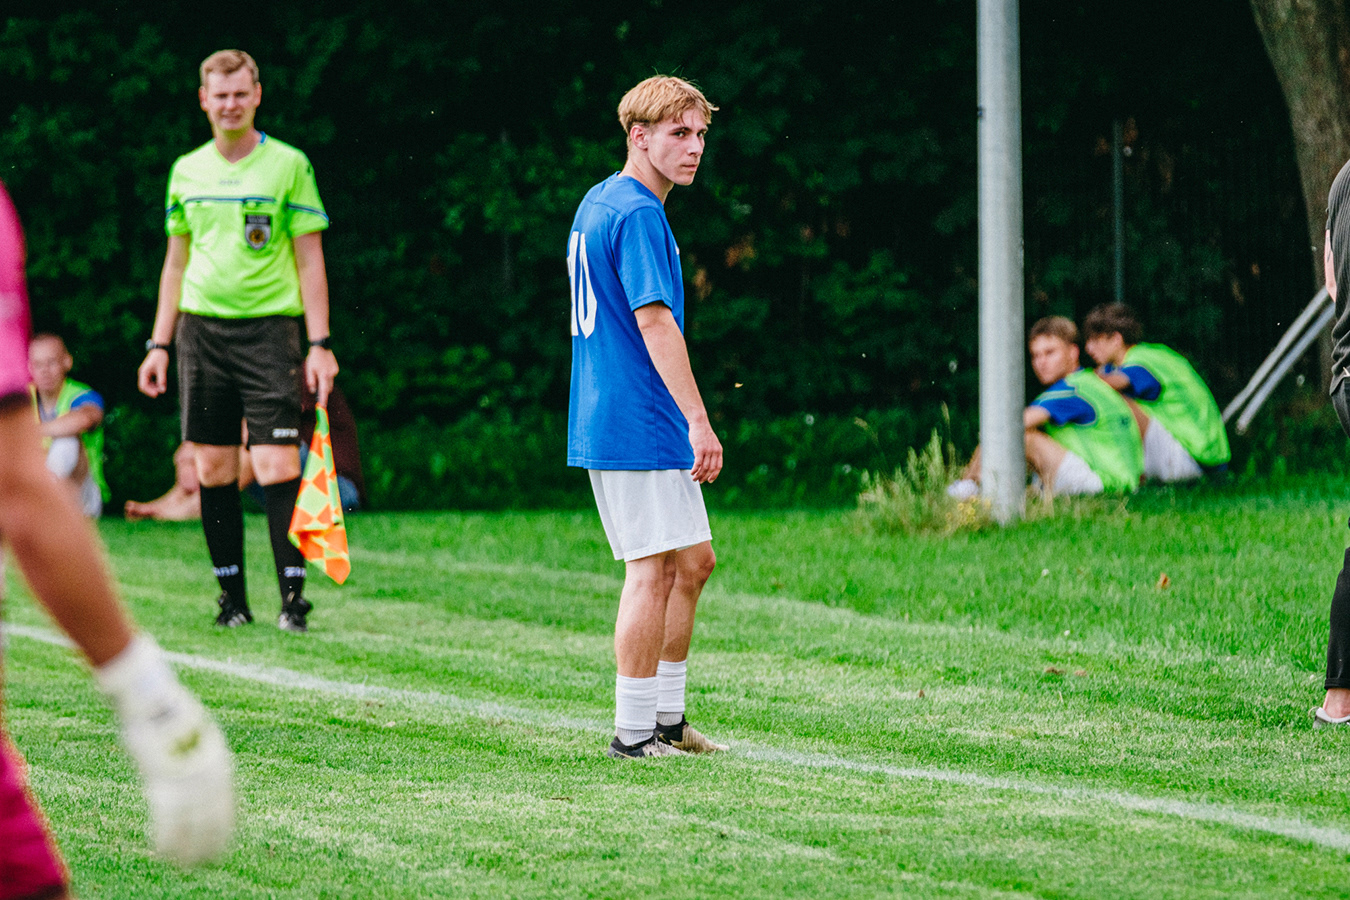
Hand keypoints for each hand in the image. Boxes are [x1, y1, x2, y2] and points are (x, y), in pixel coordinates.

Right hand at [97, 637, 234, 864]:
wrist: (154, 700)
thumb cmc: (170, 714)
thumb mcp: (192, 735)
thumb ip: (196, 756)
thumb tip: (194, 768)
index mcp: (219, 762)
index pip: (228, 804)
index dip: (224, 828)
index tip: (222, 845)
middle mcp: (208, 773)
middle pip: (213, 818)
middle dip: (211, 843)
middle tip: (207, 863)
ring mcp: (187, 779)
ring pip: (191, 825)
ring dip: (188, 848)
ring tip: (185, 865)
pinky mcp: (163, 781)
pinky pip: (167, 820)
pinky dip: (166, 839)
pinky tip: (163, 853)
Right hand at [138, 350, 168, 397]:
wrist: (160, 350)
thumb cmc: (161, 358)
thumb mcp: (162, 370)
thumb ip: (162, 380)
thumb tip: (162, 391)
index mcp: (143, 372)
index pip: (143, 386)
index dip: (149, 392)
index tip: (157, 394)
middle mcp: (143, 374)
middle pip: (144, 386)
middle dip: (152, 390)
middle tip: (161, 391)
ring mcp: (146, 374)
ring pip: (148, 385)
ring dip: (154, 388)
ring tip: (162, 387)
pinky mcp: (150, 373)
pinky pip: (151, 382)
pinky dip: (155, 384)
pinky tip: (162, 385)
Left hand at [305, 346, 338, 406]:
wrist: (321, 347)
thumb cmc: (313, 359)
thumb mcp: (309, 370)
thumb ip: (311, 381)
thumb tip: (313, 391)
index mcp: (323, 376)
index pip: (323, 391)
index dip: (322, 400)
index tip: (322, 407)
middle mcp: (330, 375)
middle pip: (328, 388)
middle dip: (323, 391)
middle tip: (317, 391)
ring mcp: (334, 372)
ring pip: (330, 382)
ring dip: (325, 382)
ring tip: (319, 373)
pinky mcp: (336, 369)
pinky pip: (331, 377)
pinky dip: (327, 376)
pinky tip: (323, 369)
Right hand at [688, 418, 722, 483]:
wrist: (699, 423)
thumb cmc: (703, 433)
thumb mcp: (712, 443)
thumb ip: (712, 452)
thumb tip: (708, 462)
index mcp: (719, 450)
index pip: (718, 467)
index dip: (714, 475)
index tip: (710, 480)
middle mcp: (715, 451)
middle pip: (710, 469)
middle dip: (705, 477)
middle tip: (700, 481)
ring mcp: (707, 451)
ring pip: (704, 467)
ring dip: (698, 475)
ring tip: (694, 478)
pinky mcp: (699, 450)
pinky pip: (698, 463)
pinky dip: (695, 469)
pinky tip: (692, 472)